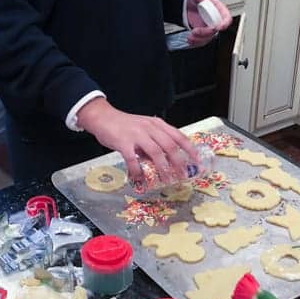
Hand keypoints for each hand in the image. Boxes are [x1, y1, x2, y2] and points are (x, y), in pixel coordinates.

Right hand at [77, 98, 198, 182]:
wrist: (103, 117)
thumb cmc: (124, 125)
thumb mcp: (144, 128)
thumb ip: (155, 141)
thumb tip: (166, 160)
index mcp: (157, 124)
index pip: (178, 136)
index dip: (189, 150)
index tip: (196, 162)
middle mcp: (149, 128)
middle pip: (170, 145)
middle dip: (179, 162)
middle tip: (182, 176)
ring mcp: (136, 135)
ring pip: (155, 152)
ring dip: (163, 168)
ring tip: (166, 180)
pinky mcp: (123, 142)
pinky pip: (133, 159)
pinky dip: (138, 170)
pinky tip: (140, 178)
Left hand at [185, 0, 232, 46]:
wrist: (188, 6)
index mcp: (219, 10)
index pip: (226, 18)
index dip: (225, 23)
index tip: (219, 27)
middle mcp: (216, 20)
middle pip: (216, 30)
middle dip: (206, 33)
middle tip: (195, 31)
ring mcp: (210, 28)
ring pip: (209, 38)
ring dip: (199, 40)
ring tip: (190, 37)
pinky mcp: (203, 34)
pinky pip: (202, 41)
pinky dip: (195, 42)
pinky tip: (189, 39)